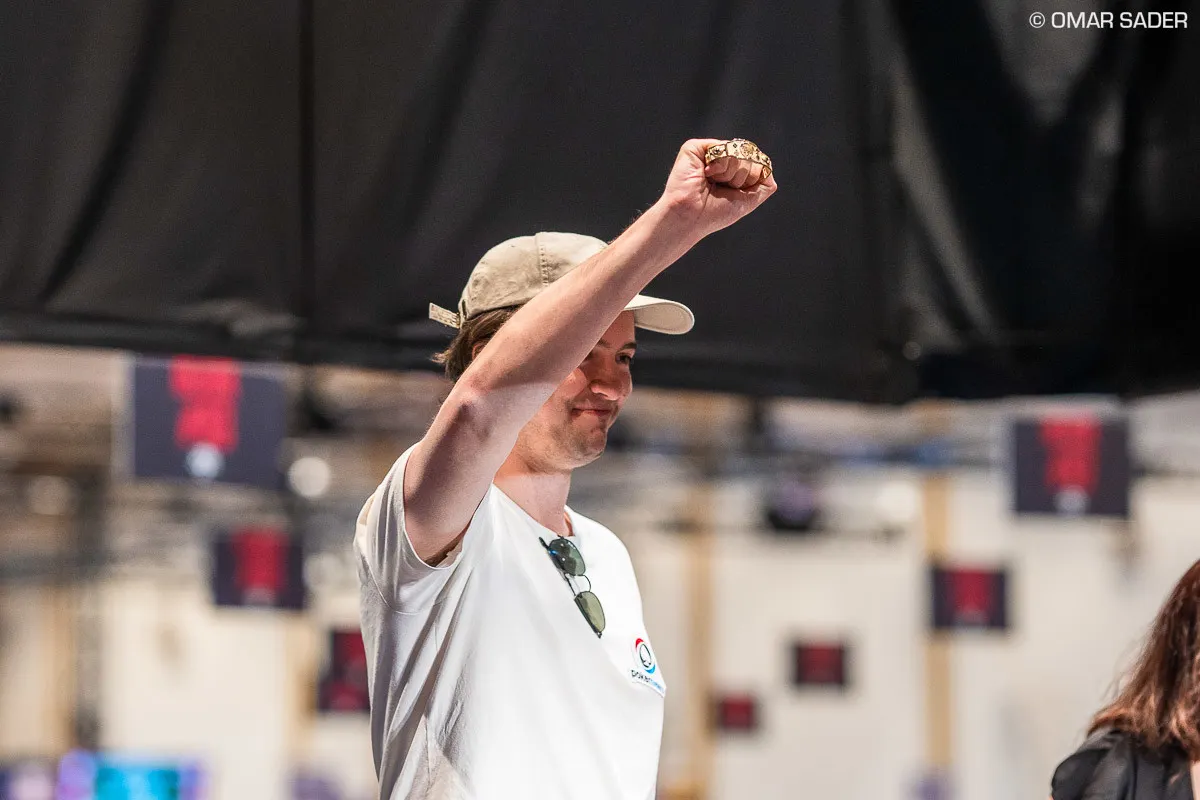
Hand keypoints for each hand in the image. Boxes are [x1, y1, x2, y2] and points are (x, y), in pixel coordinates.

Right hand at [657, 138, 777, 238]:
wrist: (691, 216)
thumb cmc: (715, 213)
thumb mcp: (749, 200)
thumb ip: (765, 184)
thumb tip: (767, 164)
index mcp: (733, 172)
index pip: (758, 163)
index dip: (752, 178)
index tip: (735, 193)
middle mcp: (722, 160)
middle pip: (751, 155)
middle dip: (742, 177)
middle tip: (722, 189)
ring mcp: (710, 152)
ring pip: (740, 151)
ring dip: (730, 173)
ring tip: (712, 183)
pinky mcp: (697, 147)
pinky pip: (724, 147)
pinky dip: (721, 165)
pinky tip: (706, 174)